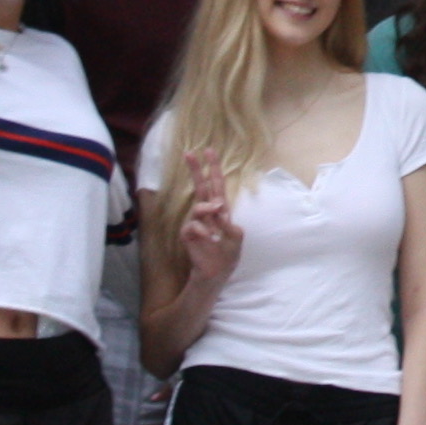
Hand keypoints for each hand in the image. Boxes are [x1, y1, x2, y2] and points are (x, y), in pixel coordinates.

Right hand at [174, 145, 241, 285]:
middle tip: (190, 153)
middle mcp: (206, 213)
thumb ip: (230, 224)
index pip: (216, 186)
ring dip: (207, 208)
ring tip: (216, 212)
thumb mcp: (236, 238)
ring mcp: (196, 223)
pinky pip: (194, 226)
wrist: (216, 273)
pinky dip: (204, 231)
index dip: (213, 169)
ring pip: (198, 206)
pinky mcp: (188, 235)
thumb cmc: (226, 255)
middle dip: (196, 170)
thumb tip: (219, 211)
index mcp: (220, 210)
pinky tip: (212, 239)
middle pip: (201, 188)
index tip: (209, 151)